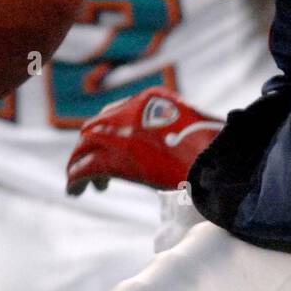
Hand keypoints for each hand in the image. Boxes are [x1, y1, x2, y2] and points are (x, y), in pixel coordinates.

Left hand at [66, 85, 223, 195]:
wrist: (214, 158)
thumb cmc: (215, 147)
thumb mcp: (193, 128)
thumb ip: (176, 131)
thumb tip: (180, 147)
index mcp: (150, 99)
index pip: (115, 112)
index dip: (107, 133)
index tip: (110, 149)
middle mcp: (129, 110)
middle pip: (94, 127)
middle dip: (89, 148)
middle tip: (95, 171)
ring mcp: (118, 134)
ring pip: (84, 148)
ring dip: (78, 165)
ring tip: (79, 185)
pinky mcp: (114, 159)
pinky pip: (84, 169)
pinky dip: (76, 180)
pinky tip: (74, 192)